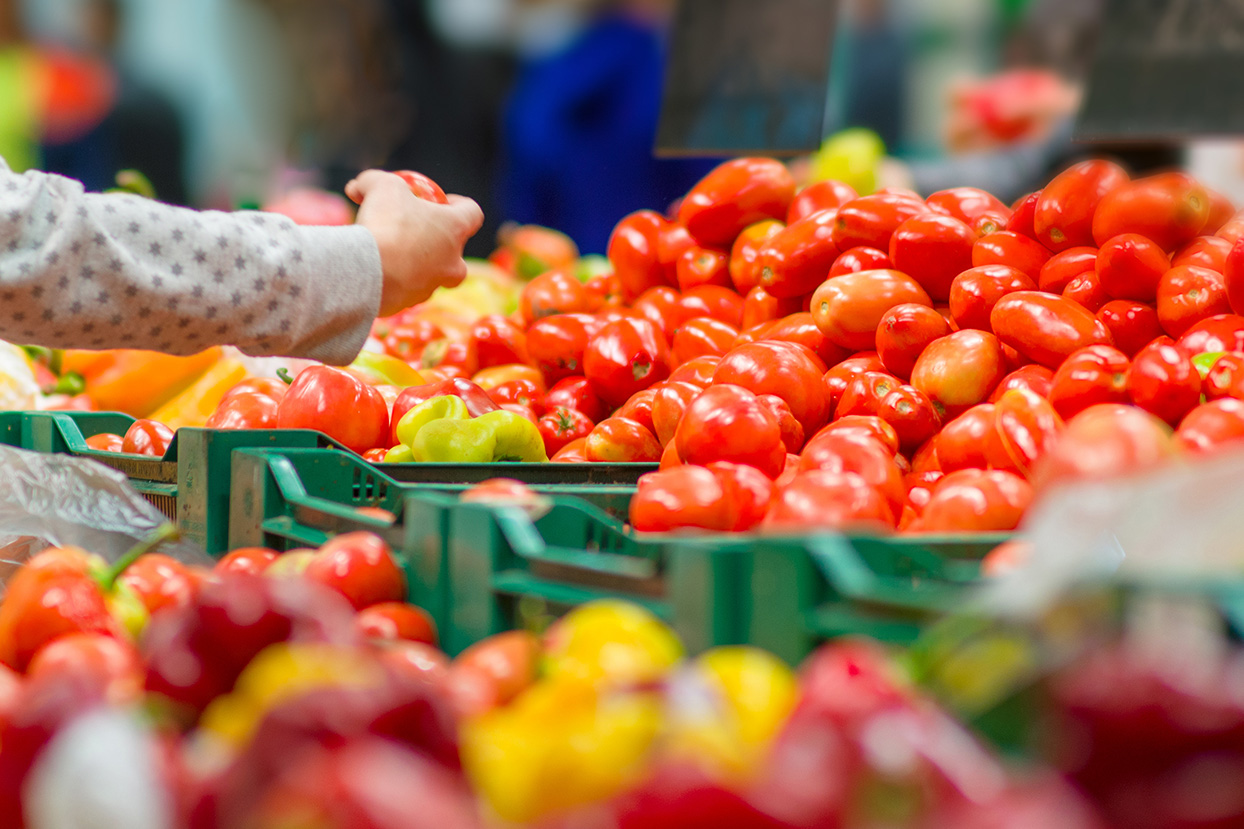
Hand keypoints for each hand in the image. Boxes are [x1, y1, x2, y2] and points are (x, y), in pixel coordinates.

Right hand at [346, 170, 484, 316]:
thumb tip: (357, 187)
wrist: (367, 273)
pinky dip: (394, 280)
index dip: (459, 204)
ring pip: (430, 273)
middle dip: (439, 242)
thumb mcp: (380, 187)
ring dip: (414, 262)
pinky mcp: (410, 303)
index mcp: (454, 230)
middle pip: (456, 252)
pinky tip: (373, 271)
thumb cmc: (385, 225)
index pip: (473, 213)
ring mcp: (432, 286)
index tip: (443, 202)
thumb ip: (373, 181)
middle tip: (416, 232)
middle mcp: (452, 262)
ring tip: (387, 252)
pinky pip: (405, 289)